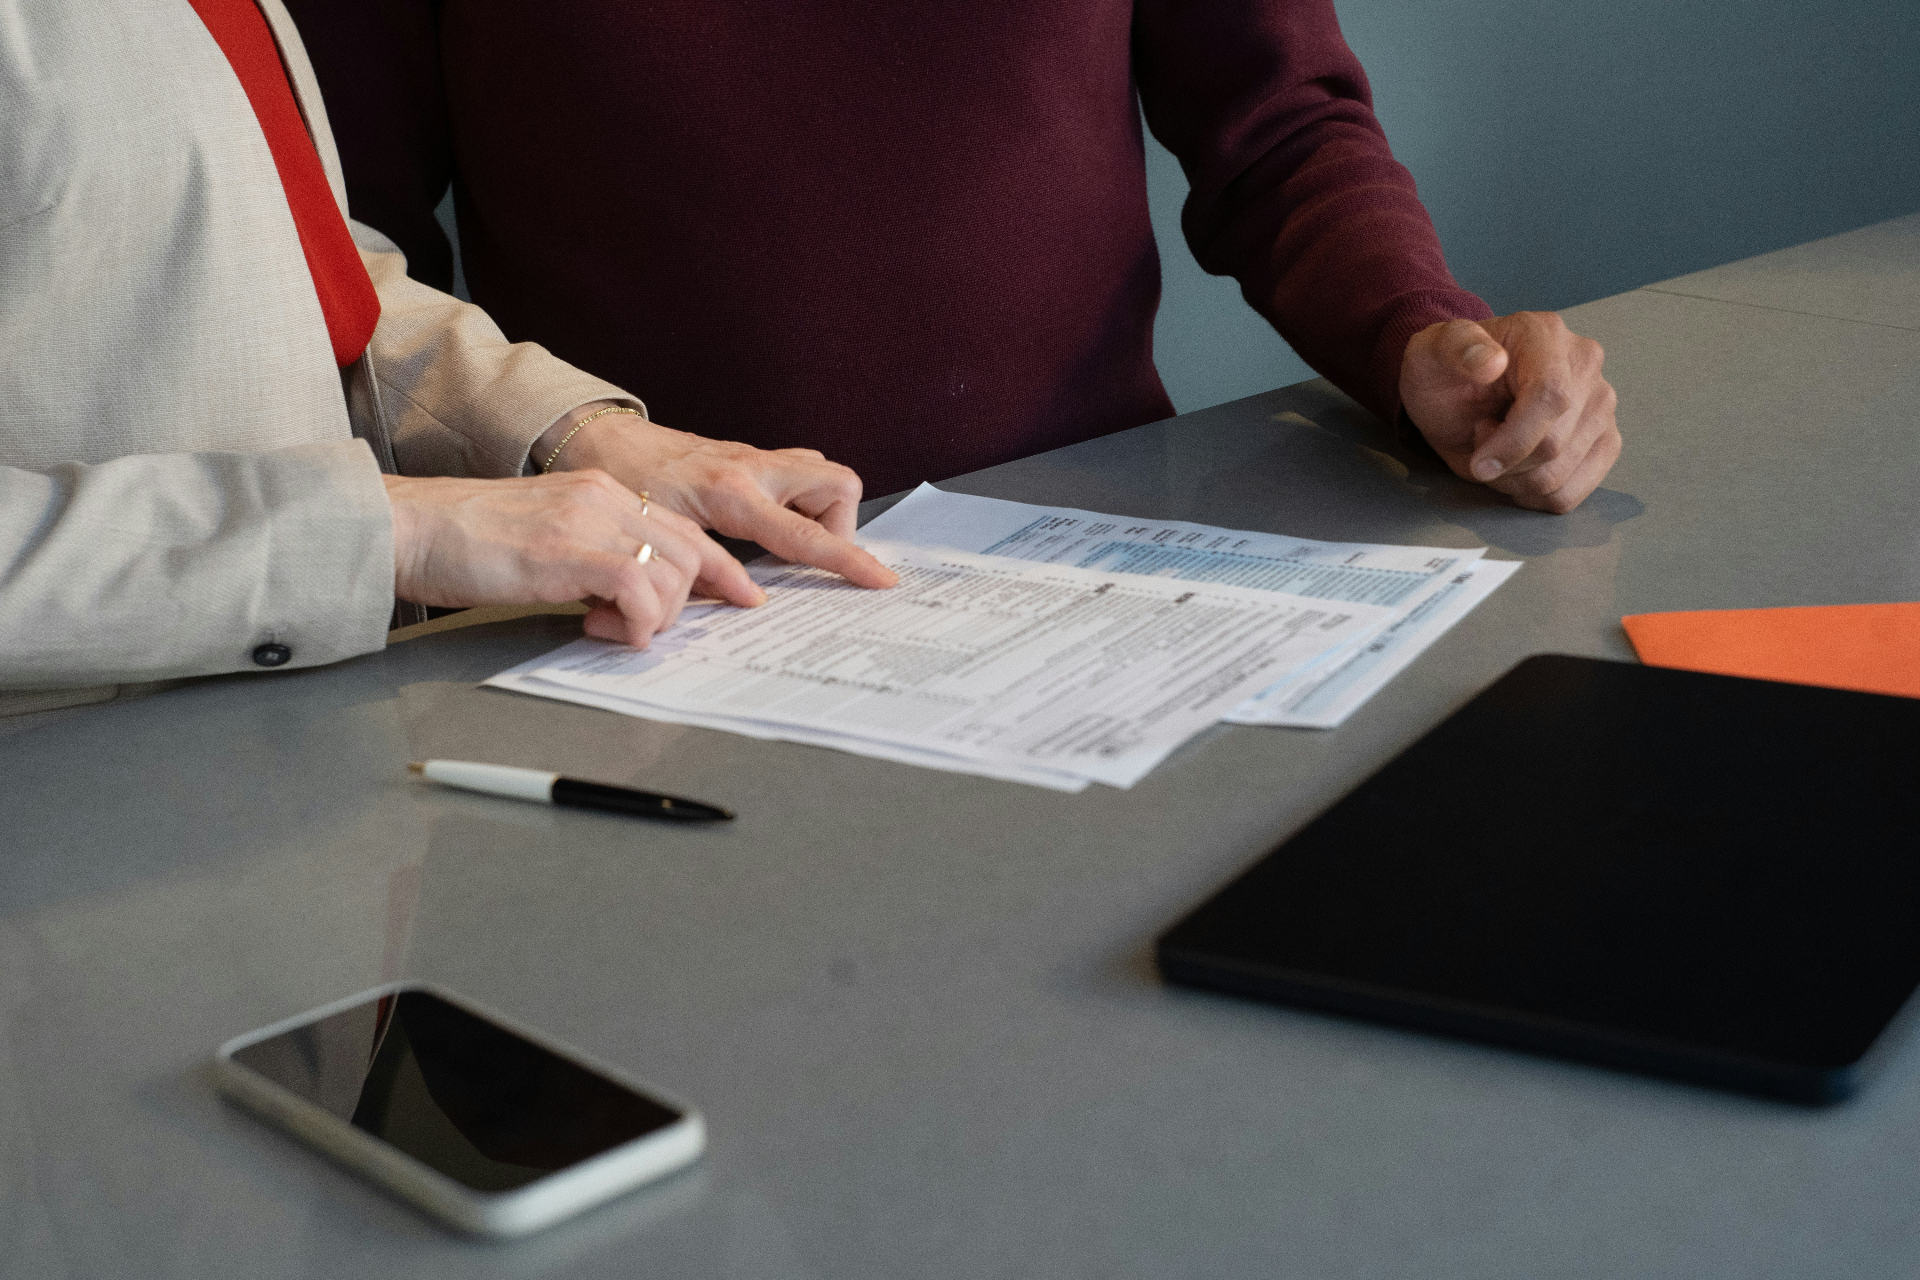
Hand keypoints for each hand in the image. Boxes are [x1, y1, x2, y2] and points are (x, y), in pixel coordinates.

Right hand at [383, 471, 764, 646]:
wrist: (411, 526)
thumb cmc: (466, 541)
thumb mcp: (547, 539)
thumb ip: (593, 557)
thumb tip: (626, 598)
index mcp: (601, 491)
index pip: (686, 526)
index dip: (722, 568)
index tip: (744, 596)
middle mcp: (604, 498)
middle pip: (694, 550)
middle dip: (691, 601)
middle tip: (652, 628)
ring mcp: (588, 521)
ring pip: (674, 573)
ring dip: (654, 616)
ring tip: (607, 627)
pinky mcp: (568, 552)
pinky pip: (640, 590)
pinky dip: (635, 622)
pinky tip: (600, 628)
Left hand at [537, 407, 897, 588]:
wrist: (601, 437)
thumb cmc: (623, 482)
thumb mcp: (662, 534)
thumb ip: (706, 568)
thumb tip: (744, 599)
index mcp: (733, 493)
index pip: (807, 535)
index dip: (849, 560)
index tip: (880, 579)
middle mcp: (753, 468)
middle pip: (838, 485)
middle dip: (840, 524)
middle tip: (810, 553)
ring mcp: (754, 457)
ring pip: (821, 474)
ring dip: (819, 508)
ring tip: (788, 539)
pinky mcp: (748, 456)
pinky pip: (797, 471)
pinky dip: (797, 497)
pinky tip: (769, 521)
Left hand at [1400, 312, 1621, 512]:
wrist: (1458, 389)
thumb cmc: (1445, 372)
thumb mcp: (1431, 352)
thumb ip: (1456, 348)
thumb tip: (1492, 363)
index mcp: (1546, 335)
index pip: (1551, 396)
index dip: (1514, 441)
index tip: (1478, 463)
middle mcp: (1586, 364)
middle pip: (1554, 445)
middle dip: (1504, 461)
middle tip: (1480, 436)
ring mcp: (1601, 403)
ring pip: (1560, 475)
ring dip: (1514, 479)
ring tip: (1497, 446)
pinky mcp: (1605, 439)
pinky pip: (1573, 492)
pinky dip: (1534, 495)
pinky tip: (1517, 469)